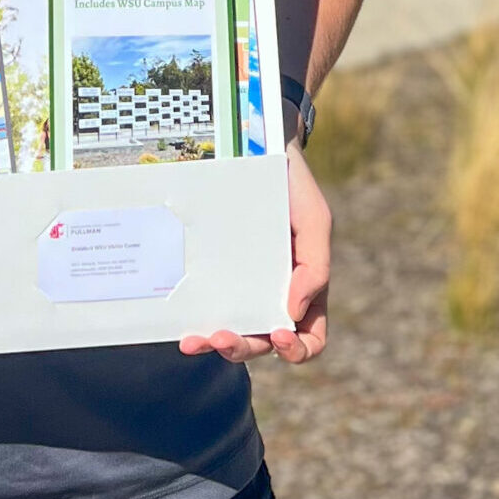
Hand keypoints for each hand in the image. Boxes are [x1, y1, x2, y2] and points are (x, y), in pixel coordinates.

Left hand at [179, 141, 329, 365]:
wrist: (257, 148)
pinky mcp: (214, 271)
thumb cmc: (293, 188)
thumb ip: (316, 267)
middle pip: (262, 342)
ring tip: (194, 340)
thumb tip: (293, 314)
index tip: (279, 334)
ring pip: (232, 330)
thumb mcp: (315, 221)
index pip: (309, 338)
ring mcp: (242, 285)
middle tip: (221, 336)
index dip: (297, 349)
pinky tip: (182, 323)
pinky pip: (207, 304)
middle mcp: (272, 295)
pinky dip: (196, 319)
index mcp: (304, 290)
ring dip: (214, 342)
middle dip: (242, 347)